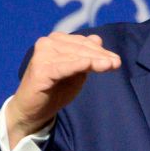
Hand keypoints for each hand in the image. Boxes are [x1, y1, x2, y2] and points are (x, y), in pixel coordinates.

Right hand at [5, 31, 120, 148]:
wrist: (32, 111)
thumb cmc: (55, 91)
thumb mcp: (75, 72)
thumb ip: (85, 56)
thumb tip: (98, 39)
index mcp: (55, 41)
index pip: (83, 43)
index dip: (100, 50)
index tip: (116, 60)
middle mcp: (47, 43)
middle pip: (81, 48)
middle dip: (100, 55)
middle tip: (117, 63)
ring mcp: (42, 54)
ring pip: (76, 56)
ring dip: (95, 60)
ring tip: (112, 65)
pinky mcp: (41, 69)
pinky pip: (65, 66)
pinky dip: (79, 65)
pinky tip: (93, 65)